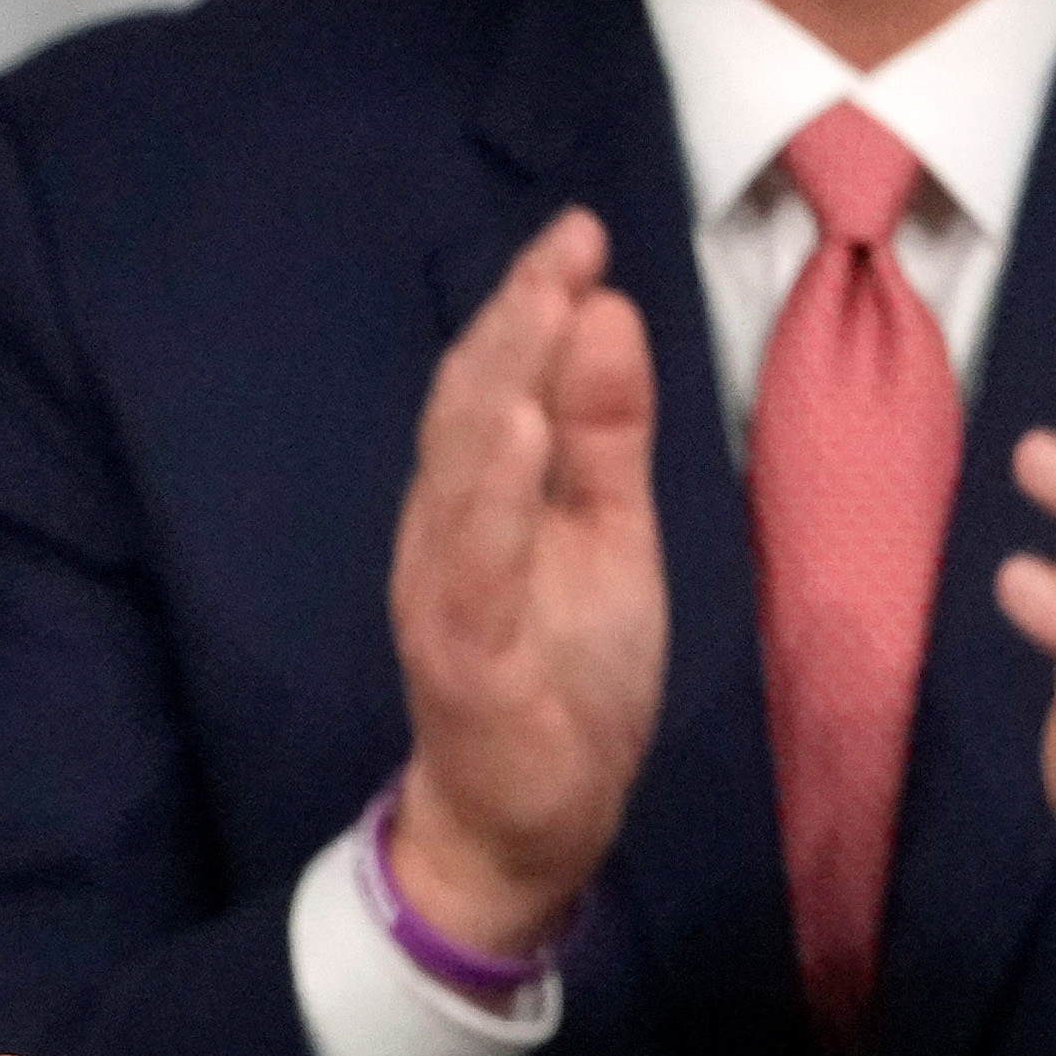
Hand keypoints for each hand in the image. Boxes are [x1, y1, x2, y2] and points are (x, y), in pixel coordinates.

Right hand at [385, 210, 665, 957]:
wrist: (530, 822)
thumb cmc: (566, 675)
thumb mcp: (609, 535)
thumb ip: (603, 435)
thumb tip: (605, 312)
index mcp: (482, 498)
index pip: (498, 383)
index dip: (533, 305)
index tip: (582, 233)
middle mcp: (446, 531)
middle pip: (467, 410)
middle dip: (514, 323)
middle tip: (565, 248)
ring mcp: (447, 593)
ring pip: (458, 475)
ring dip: (496, 388)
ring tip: (537, 311)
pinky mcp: (465, 656)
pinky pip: (472, 567)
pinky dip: (490, 498)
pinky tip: (514, 437)